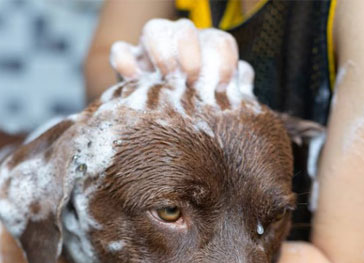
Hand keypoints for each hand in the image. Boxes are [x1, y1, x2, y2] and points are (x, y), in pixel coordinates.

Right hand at [109, 19, 254, 104]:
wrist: (163, 134)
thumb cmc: (197, 117)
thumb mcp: (218, 105)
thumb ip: (234, 90)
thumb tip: (244, 78)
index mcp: (207, 51)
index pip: (219, 42)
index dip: (224, 60)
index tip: (222, 87)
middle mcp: (179, 45)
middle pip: (185, 28)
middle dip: (190, 51)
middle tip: (192, 79)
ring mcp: (151, 52)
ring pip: (153, 29)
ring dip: (161, 51)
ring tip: (165, 77)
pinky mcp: (127, 65)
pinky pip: (120, 51)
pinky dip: (125, 62)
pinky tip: (134, 81)